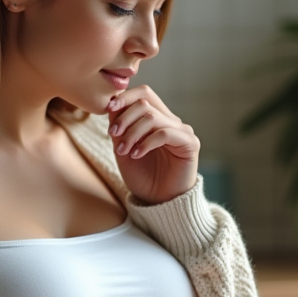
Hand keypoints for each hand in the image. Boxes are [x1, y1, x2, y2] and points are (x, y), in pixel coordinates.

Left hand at [107, 86, 199, 204]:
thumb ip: (120, 127)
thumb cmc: (143, 177)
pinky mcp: (190, 143)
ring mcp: (181, 131)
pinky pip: (165, 133)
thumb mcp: (124, 148)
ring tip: (124, 150)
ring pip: (152, 116)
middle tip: (113, 134)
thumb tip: (112, 105)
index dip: (124, 97)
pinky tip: (136, 154)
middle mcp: (170, 121)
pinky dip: (146, 142)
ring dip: (132, 132)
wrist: (159, 202)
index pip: (143, 94)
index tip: (107, 109)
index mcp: (156, 118)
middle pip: (146, 100)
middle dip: (125, 116)